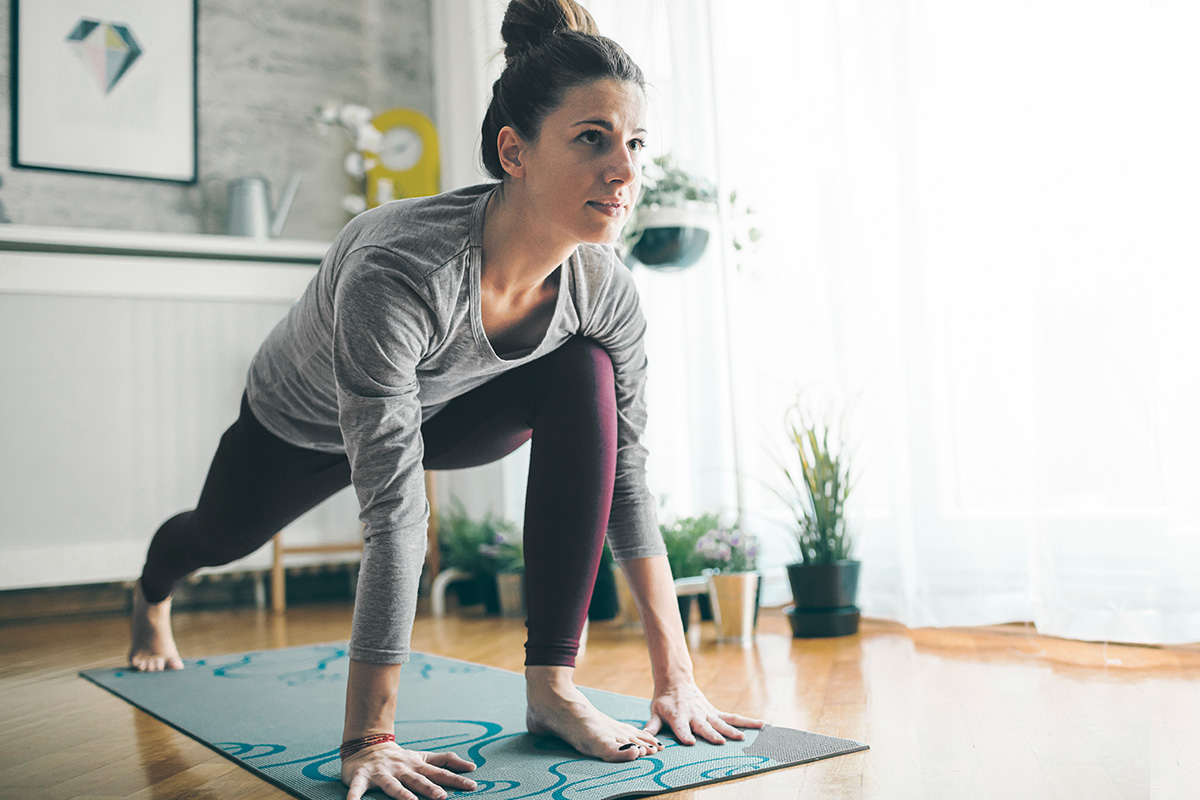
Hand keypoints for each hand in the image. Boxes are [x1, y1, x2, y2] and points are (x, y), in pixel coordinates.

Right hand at [342, 741, 477, 799]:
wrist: (367, 745)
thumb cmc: (400, 758)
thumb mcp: (423, 757)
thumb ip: (445, 761)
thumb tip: (472, 767)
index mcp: (416, 765)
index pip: (439, 772)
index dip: (455, 779)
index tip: (472, 785)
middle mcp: (401, 768)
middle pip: (417, 779)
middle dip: (430, 788)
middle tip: (442, 798)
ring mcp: (381, 772)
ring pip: (392, 785)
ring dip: (401, 794)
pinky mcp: (361, 777)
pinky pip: (357, 788)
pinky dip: (354, 797)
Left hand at [642, 681, 765, 745]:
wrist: (676, 681)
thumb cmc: (664, 700)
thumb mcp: (654, 711)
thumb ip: (651, 725)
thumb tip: (645, 736)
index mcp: (678, 716)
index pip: (680, 727)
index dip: (684, 734)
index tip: (689, 742)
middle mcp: (695, 715)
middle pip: (704, 726)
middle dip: (711, 734)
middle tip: (720, 742)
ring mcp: (707, 713)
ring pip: (722, 723)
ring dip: (732, 731)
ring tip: (743, 738)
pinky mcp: (715, 712)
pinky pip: (733, 718)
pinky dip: (747, 721)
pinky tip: (761, 725)